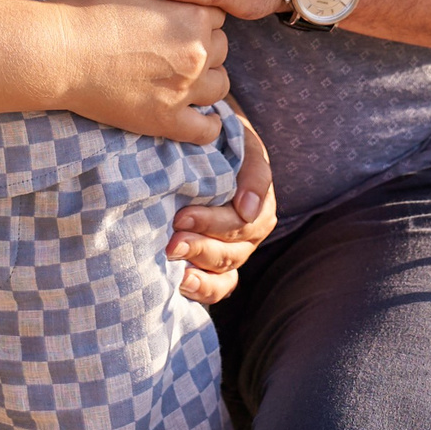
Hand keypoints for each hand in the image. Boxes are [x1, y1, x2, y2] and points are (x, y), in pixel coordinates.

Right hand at [48, 0, 229, 145]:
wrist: (60, 49)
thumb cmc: (93, 2)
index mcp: (196, 12)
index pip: (218, 13)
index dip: (199, 13)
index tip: (180, 17)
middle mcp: (198, 51)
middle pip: (222, 47)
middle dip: (205, 44)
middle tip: (178, 45)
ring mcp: (185, 90)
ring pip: (220, 85)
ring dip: (208, 79)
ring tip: (189, 77)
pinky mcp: (166, 120)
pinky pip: (206, 130)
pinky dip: (210, 124)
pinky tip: (204, 117)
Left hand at [170, 110, 276, 303]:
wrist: (203, 140)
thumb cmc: (224, 142)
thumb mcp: (244, 145)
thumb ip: (253, 171)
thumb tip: (248, 210)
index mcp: (259, 206)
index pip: (240, 224)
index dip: (211, 223)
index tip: (181, 217)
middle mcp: (249, 234)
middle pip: (230, 252)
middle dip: (200, 248)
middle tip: (171, 242)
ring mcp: (233, 251)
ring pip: (224, 271)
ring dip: (199, 270)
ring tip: (174, 266)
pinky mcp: (215, 264)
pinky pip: (219, 287)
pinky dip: (203, 289)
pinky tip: (181, 283)